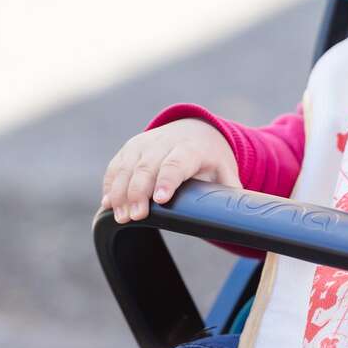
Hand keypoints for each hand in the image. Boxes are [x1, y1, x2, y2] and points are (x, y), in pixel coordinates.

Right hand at [102, 118, 240, 222]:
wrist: (197, 129)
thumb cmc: (211, 158)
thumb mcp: (225, 171)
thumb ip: (229, 192)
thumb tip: (239, 218)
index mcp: (191, 148)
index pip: (177, 163)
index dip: (167, 180)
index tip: (160, 199)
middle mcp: (165, 142)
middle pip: (147, 167)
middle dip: (138, 192)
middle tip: (135, 217)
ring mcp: (144, 144)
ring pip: (127, 167)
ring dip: (121, 193)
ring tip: (121, 217)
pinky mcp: (130, 149)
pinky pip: (116, 167)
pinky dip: (111, 185)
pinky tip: (109, 204)